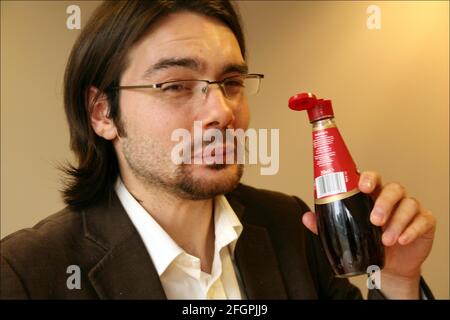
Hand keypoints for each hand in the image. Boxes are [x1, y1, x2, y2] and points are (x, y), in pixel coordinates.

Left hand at [302, 171, 435, 298]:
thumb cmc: (367, 242)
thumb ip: (326, 224)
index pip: (373, 178)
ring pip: (408, 204)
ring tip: (386, 239)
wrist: (390, 267)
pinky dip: (412, 230)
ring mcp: (409, 209)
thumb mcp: (346, 233)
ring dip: (397, 222)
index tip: (363, 186)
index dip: (369, 178)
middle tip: (374, 220)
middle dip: (384, 203)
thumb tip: (307, 217)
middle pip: (393, 188)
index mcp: (372, 196)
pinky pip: (423, 220)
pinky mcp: (424, 222)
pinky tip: (402, 240)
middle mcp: (392, 198)